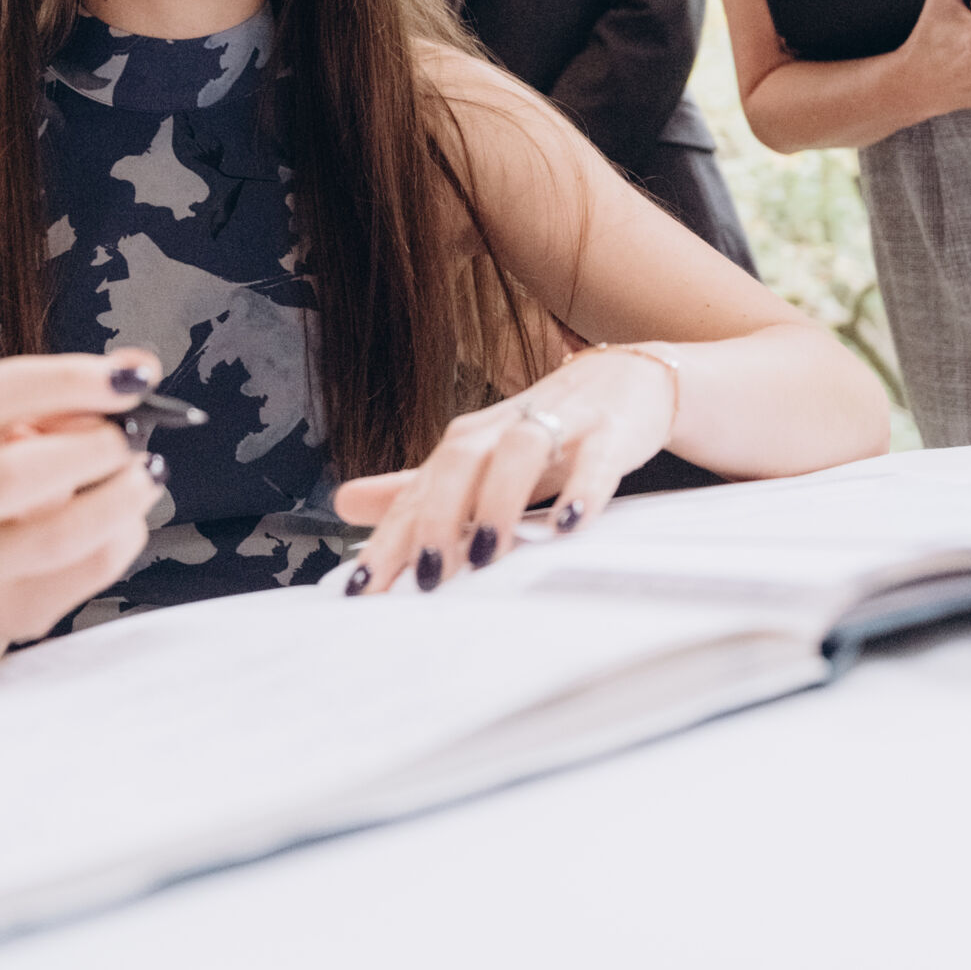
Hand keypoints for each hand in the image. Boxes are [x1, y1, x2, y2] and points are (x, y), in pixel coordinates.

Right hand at [0, 352, 169, 655]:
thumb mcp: (10, 431)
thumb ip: (63, 399)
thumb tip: (134, 369)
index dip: (66, 380)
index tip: (127, 377)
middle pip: (13, 473)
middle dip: (91, 447)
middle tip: (129, 438)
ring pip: (59, 534)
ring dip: (120, 495)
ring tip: (143, 474)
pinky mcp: (16, 610)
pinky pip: (92, 566)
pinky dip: (126, 531)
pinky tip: (127, 515)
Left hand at [332, 346, 678, 594]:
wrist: (628, 379)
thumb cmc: (546, 430)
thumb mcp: (480, 460)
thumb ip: (418, 488)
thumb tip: (342, 503)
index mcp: (468, 442)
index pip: (419, 490)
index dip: (388, 538)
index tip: (362, 590)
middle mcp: (504, 429)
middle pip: (459, 460)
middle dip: (439, 517)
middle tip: (428, 577)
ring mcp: (560, 425)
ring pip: (520, 450)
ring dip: (500, 501)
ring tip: (487, 555)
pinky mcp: (610, 432)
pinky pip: (594, 460)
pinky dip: (581, 489)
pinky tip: (570, 525)